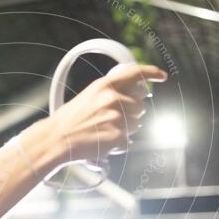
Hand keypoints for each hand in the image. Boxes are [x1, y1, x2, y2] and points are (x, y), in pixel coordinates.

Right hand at [47, 63, 166, 163]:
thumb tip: (133, 97)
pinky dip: (118, 145)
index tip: (162, 76)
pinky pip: (128, 142)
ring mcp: (116, 117)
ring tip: (104, 132)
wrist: (55, 139)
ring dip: (125, 130)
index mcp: (104, 85)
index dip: (152, 73)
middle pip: (140, 105)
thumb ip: (109, 94)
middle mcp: (113, 98)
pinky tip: (103, 143)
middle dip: (132, 113)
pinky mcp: (117, 136)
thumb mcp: (88, 97)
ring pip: (136, 125)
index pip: (136, 73)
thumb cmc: (68, 121)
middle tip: (114, 120)